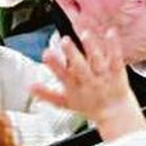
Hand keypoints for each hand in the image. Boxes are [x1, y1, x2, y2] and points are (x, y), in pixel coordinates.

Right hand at [30, 24, 145, 140]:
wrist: (115, 113)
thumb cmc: (88, 106)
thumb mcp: (65, 103)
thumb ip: (47, 94)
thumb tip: (29, 86)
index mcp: (74, 87)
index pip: (62, 75)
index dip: (54, 65)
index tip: (46, 53)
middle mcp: (89, 81)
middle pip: (79, 67)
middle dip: (71, 54)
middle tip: (64, 40)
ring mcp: (103, 76)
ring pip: (97, 61)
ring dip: (90, 47)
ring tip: (85, 34)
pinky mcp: (116, 71)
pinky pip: (116, 57)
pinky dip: (113, 45)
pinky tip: (110, 32)